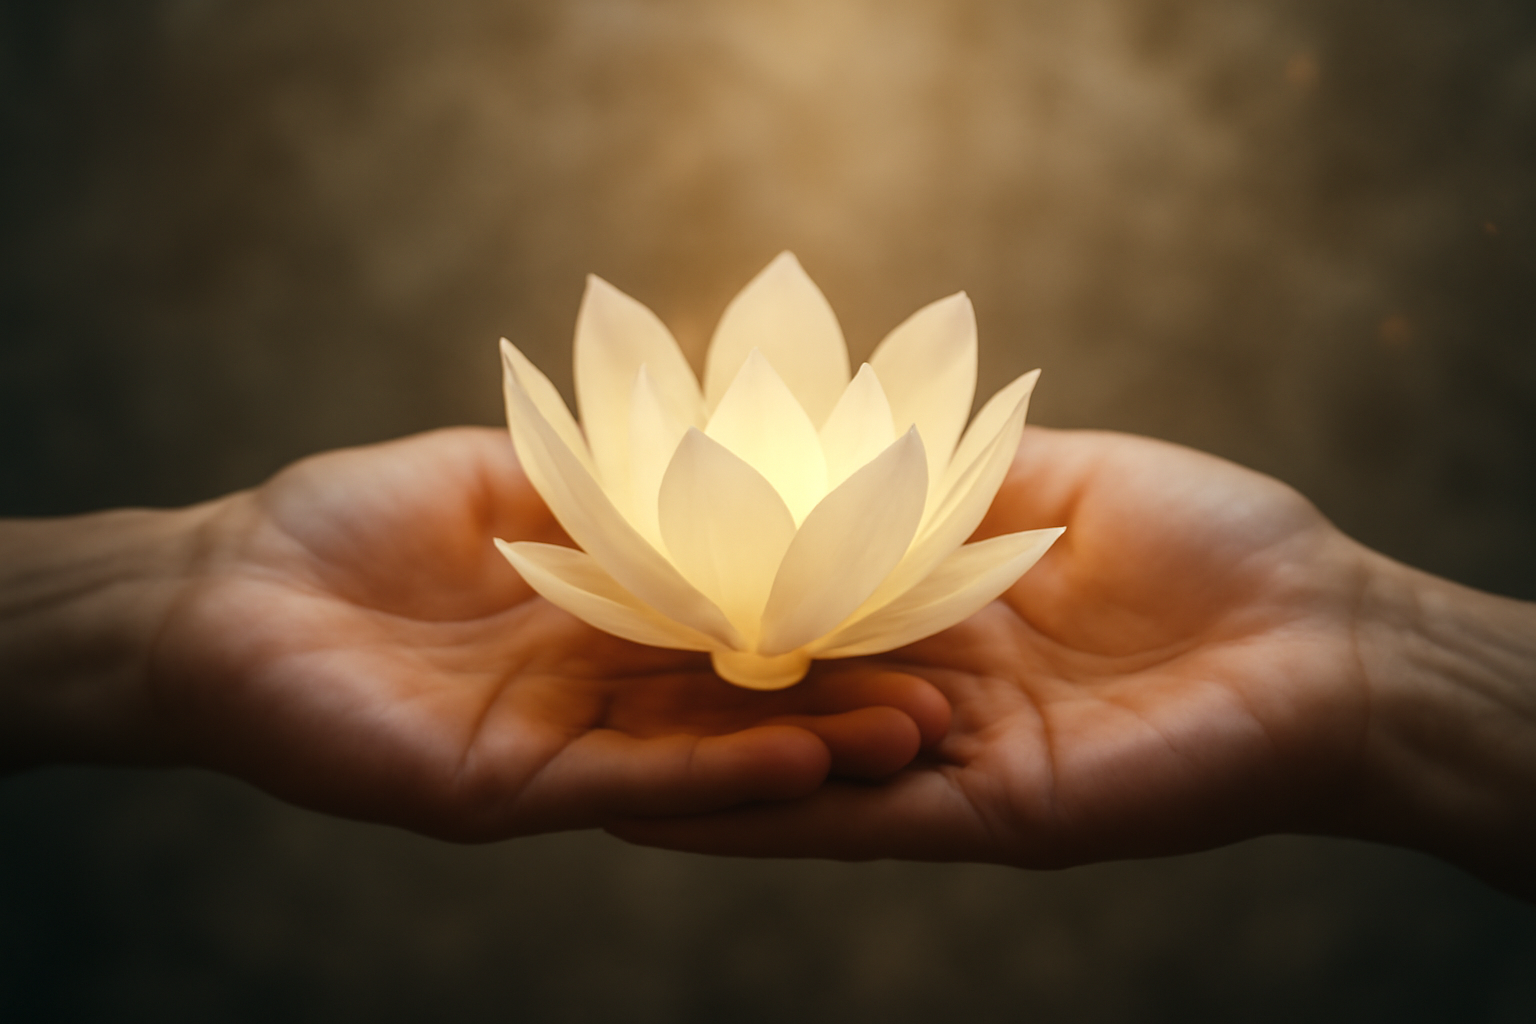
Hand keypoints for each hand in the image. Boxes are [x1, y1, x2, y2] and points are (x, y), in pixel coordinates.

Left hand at [135, 428, 945, 839]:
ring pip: (708, 754)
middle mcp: (600, 698)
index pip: (740, 618)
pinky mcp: (511, 792)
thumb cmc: (351, 525)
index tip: (924, 591)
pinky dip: (719, 776)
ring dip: (811, 750)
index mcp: (605, 622)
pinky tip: (803, 762)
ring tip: (919, 735)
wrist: (219, 594)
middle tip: (963, 686)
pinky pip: (630, 783)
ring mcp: (561, 752)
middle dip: (847, 692)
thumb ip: (610, 470)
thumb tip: (720, 428)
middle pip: (743, 699)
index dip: (827, 610)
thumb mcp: (510, 475)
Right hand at [614, 427, 1384, 864]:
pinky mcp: (986, 816)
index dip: (709, 598)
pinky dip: (757, 818)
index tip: (610, 579)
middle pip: (781, 696)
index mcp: (944, 617)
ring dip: (686, 770)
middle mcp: (930, 698)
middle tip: (547, 680)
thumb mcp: (1058, 478)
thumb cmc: (1211, 543)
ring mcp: (950, 765)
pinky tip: (653, 811)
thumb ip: (953, 467)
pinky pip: (854, 823)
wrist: (1325, 640)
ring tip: (561, 763)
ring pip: (793, 770)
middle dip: (677, 694)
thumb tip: (850, 426)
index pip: (798, 610)